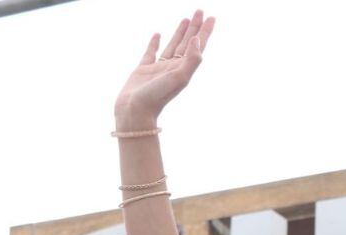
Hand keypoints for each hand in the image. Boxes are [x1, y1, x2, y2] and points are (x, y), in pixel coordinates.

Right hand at [114, 10, 215, 127]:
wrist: (135, 112)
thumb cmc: (157, 97)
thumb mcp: (179, 78)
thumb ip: (191, 60)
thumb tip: (197, 40)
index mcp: (184, 69)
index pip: (197, 46)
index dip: (205, 32)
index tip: (210, 17)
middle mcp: (174, 67)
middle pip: (187, 42)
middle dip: (195, 27)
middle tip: (200, 11)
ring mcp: (159, 68)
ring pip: (172, 45)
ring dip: (180, 32)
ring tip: (186, 19)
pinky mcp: (143, 70)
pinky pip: (151, 52)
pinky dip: (155, 43)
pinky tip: (158, 34)